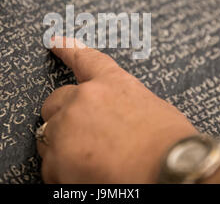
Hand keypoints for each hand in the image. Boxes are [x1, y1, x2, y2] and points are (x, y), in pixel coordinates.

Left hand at [37, 37, 197, 182]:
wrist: (171, 170)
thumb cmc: (171, 146)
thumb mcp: (152, 110)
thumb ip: (123, 105)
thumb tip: (115, 117)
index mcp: (112, 83)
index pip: (85, 59)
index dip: (68, 49)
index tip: (55, 41)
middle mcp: (85, 98)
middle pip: (55, 102)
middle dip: (62, 118)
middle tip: (80, 138)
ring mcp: (68, 125)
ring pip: (48, 136)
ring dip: (62, 149)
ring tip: (90, 165)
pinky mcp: (58, 156)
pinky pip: (50, 167)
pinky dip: (63, 175)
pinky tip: (85, 178)